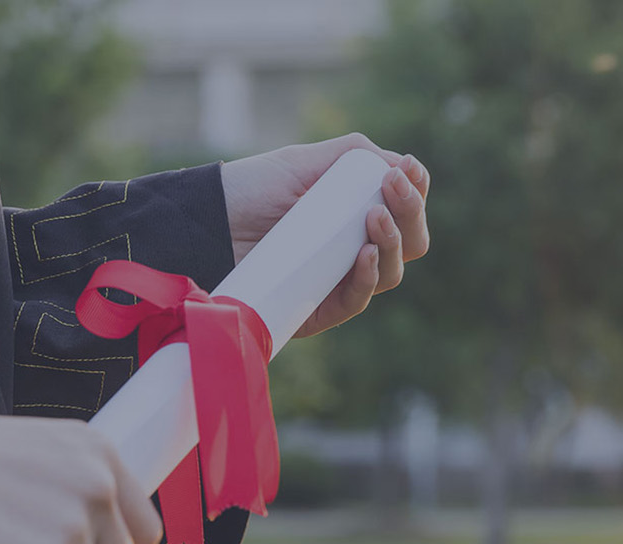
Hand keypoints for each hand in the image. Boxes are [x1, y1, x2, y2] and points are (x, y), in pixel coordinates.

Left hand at [219, 133, 431, 337]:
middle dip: (411, 214)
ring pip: (392, 272)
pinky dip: (369, 278)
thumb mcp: (304, 162)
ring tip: (374, 219)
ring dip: (394, 243)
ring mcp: (337, 280)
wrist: (206, 222)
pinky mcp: (316, 309)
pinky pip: (356, 300)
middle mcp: (354, 248)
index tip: (408, 172)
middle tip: (393, 189)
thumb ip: (353, 156)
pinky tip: (367, 255)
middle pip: (410, 243)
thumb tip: (403, 167)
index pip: (405, 209)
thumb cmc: (252, 189)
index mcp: (357, 212)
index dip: (416, 192)